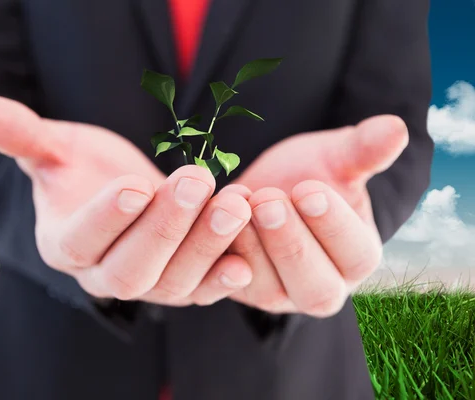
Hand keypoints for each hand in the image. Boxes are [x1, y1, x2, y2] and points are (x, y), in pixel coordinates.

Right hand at [0, 94, 253, 306]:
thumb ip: (21, 135)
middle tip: (196, 179)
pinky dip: (224, 277)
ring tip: (234, 201)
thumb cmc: (86, 170)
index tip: (130, 185)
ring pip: (174, 282)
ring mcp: (147, 286)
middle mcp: (104, 276)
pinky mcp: (183, 286)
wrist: (125, 194)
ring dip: (206, 245)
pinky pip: (204, 290)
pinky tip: (246, 258)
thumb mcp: (56, 148)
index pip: (81, 240)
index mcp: (65, 245)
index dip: (104, 218)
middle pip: (132, 267)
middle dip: (166, 226)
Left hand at [226, 115, 408, 316]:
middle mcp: (322, 286)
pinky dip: (223, 255)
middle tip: (268, 201)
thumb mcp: (333, 158)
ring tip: (242, 205)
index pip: (356, 255)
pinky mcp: (242, 291)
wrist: (263, 188)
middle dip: (291, 243)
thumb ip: (362, 150)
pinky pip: (230, 285)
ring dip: (254, 248)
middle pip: (316, 287)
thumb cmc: (307, 175)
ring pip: (271, 291)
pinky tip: (214, 220)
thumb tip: (397, 128)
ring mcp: (280, 294)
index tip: (309, 190)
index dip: (333, 225)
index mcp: (355, 257)